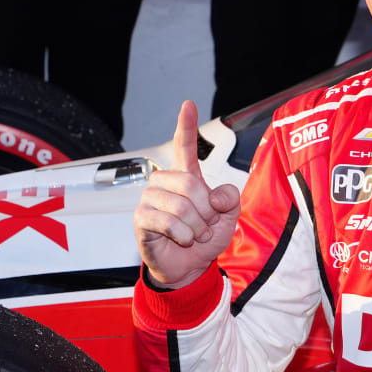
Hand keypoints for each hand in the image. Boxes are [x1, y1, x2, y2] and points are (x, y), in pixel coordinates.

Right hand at [134, 101, 239, 288]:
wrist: (189, 266)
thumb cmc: (205, 237)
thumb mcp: (228, 217)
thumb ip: (230, 200)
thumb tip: (216, 195)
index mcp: (187, 176)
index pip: (185, 146)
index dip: (186, 125)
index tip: (188, 104)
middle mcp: (166, 182)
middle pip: (191, 184)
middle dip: (206, 210)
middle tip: (206, 225)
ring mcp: (150, 199)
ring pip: (181, 205)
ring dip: (196, 226)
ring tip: (193, 234)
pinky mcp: (141, 218)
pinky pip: (168, 222)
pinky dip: (183, 235)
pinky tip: (182, 239)